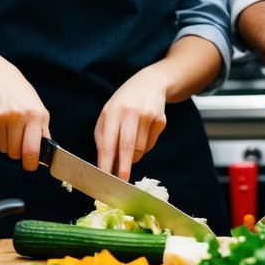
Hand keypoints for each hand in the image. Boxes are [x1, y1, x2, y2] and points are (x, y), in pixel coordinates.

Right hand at [0, 64, 49, 171]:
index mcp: (34, 115)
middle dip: (17, 152)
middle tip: (19, 138)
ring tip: (9, 127)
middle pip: (15, 153)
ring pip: (3, 149)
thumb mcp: (40, 109)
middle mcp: (16, 116)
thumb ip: (43, 132)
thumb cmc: (23, 97)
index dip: (30, 164)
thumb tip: (47, 155)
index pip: (31, 150)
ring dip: (6, 144)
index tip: (30, 166)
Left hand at [94, 66, 168, 180]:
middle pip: (127, 146)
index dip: (106, 162)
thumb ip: (103, 137)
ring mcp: (148, 115)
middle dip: (124, 167)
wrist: (150, 83)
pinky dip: (144, 148)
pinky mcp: (161, 120)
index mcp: (113, 111)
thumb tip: (105, 165)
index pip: (108, 142)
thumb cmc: (123, 102)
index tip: (104, 177)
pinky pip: (150, 144)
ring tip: (129, 150)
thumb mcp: (108, 114)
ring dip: (133, 157)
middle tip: (122, 181)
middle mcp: (131, 112)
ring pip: (140, 148)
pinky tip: (141, 134)